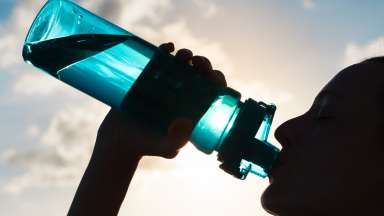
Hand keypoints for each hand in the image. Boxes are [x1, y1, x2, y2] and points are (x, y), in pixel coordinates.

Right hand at [96, 42, 226, 158]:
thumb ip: (177, 140)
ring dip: (187, 55)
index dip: (217, 81)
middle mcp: (182, 95)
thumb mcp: (166, 147)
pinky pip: (160, 60)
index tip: (212, 76)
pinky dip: (165, 50)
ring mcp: (165, 85)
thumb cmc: (147, 146)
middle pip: (199, 75)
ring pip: (181, 65)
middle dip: (203, 65)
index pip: (212, 92)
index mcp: (193, 109)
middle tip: (198, 63)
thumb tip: (186, 121)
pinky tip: (169, 47)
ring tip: (184, 55)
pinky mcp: (148, 78)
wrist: (119, 140)